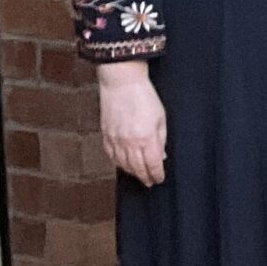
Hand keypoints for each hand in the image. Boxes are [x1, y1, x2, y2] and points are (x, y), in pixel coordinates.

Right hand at [97, 62, 166, 186]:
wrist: (121, 83)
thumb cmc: (145, 97)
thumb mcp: (161, 119)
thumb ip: (161, 140)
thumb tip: (160, 156)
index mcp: (146, 138)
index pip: (152, 165)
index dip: (156, 175)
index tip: (159, 179)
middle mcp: (129, 142)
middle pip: (136, 168)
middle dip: (144, 177)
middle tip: (149, 182)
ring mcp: (115, 139)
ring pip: (122, 163)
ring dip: (131, 172)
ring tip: (138, 175)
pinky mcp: (105, 134)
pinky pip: (110, 154)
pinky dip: (117, 162)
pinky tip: (123, 164)